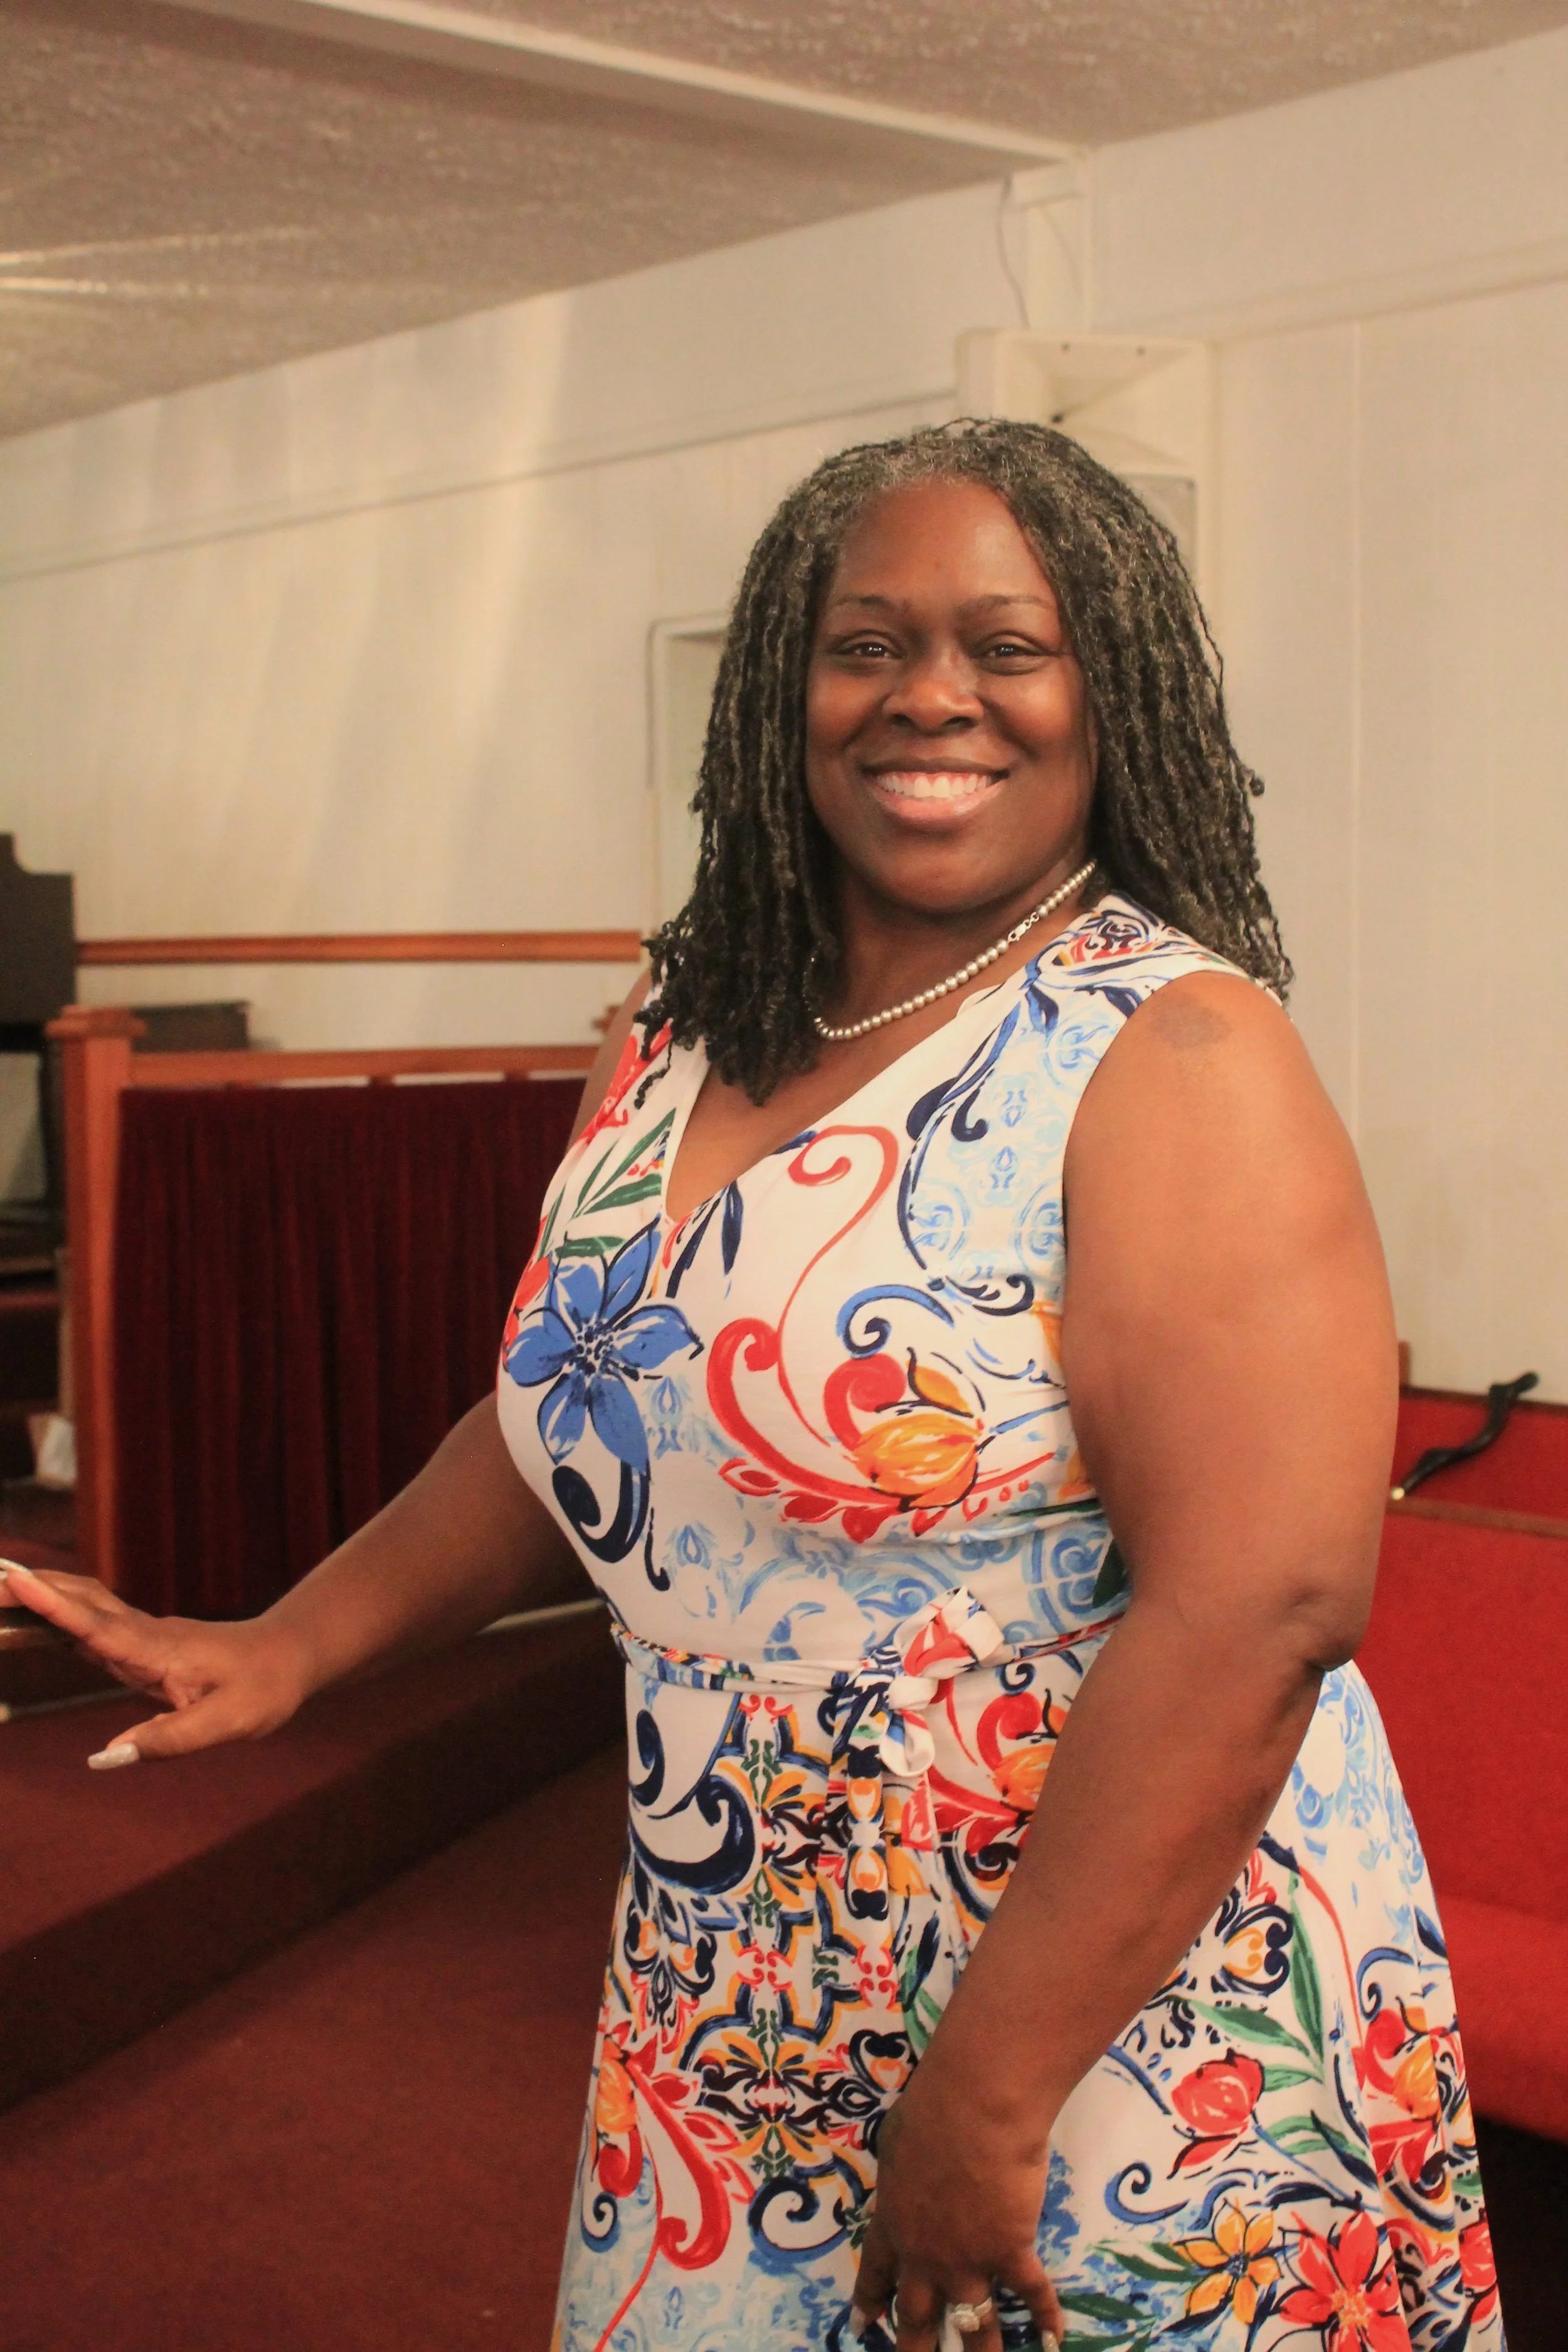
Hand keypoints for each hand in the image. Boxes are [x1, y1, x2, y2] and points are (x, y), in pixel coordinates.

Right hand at [0, 1560, 309, 1764]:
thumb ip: (167, 1740)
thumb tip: (104, 1758)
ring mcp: (141, 1634)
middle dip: (31, 1589)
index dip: (54, 1606)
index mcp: (159, 1650)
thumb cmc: (264, 1689)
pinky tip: (30, 1614)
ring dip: (40, 1594)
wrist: (290, 1657)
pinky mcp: (140, 1643)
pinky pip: (90, 1623)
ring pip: (82, 1606)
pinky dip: (56, 1614)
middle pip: (79, 1603)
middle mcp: (144, 1634)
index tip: (16, 1580)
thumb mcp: (227, 1723)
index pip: (97, 1625)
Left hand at [851, 2062, 1064, 2351]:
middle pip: (916, 2314)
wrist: (973, 2111)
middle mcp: (925, 2254)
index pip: (876, 2272)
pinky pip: (1032, 2294)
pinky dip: (1045, 2320)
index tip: (862, 2329)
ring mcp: (968, 2260)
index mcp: (892, 2221)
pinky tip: (1053, 2342)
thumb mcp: (897, 2141)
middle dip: (914, 2348)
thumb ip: (903, 2169)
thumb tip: (907, 2169)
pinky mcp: (1010, 2252)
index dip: (869, 2302)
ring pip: (974, 2325)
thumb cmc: (929, 2111)